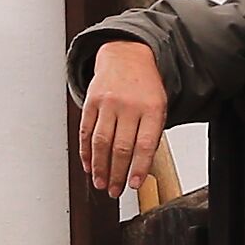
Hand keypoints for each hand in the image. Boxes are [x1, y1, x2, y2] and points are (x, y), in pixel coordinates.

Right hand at [80, 40, 166, 197]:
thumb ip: (150, 133)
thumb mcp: (158, 106)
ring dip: (99, 167)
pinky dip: (86, 151)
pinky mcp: (92, 101)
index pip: (145, 145)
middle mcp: (129, 105)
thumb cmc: (145, 86)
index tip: (133, 185)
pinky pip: (86, 131)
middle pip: (121, 147)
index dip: (138, 169)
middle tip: (114, 189)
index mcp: (152, 108)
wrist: (127, 55)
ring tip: (100, 182)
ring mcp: (108, 103)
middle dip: (116, 173)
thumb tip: (140, 167)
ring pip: (101, 142)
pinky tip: (88, 164)